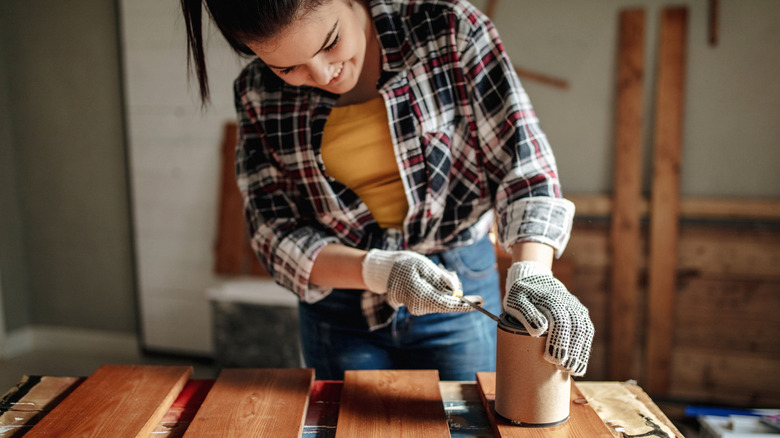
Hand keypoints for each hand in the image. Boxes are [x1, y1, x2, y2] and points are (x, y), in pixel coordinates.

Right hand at [362, 249, 480, 314]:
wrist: (385, 271)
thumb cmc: (405, 264)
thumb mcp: (424, 265)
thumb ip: (441, 277)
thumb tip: (456, 288)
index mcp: (420, 296)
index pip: (448, 304)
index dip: (465, 303)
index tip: (480, 300)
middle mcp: (419, 307)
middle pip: (447, 303)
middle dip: (454, 291)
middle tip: (450, 275)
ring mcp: (418, 309)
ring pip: (442, 302)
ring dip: (445, 290)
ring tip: (435, 274)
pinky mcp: (419, 307)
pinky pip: (436, 301)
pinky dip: (439, 292)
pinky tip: (431, 281)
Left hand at [504, 261, 592, 375]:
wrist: (534, 280)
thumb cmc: (522, 294)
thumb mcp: (516, 300)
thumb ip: (526, 313)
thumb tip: (540, 329)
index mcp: (552, 298)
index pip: (560, 321)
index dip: (558, 340)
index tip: (551, 359)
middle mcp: (568, 303)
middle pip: (575, 328)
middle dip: (571, 350)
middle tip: (562, 368)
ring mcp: (577, 309)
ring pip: (584, 332)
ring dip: (580, 353)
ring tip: (572, 371)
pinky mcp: (581, 316)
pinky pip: (587, 334)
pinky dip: (584, 351)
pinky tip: (579, 366)